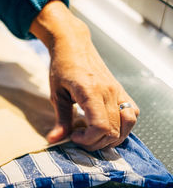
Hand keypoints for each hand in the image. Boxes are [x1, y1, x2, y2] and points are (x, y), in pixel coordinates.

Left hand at [30, 0, 138, 150]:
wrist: (73, 45)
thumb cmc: (62, 67)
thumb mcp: (56, 95)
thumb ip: (60, 119)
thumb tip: (54, 140)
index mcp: (90, 91)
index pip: (100, 126)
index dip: (88, 139)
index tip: (74, 136)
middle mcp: (109, 91)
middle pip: (113, 130)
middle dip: (96, 142)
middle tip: (80, 137)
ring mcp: (118, 90)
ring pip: (127, 124)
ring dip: (112, 137)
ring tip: (94, 134)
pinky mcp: (121, 90)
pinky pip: (132, 113)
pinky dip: (123, 126)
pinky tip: (106, 126)